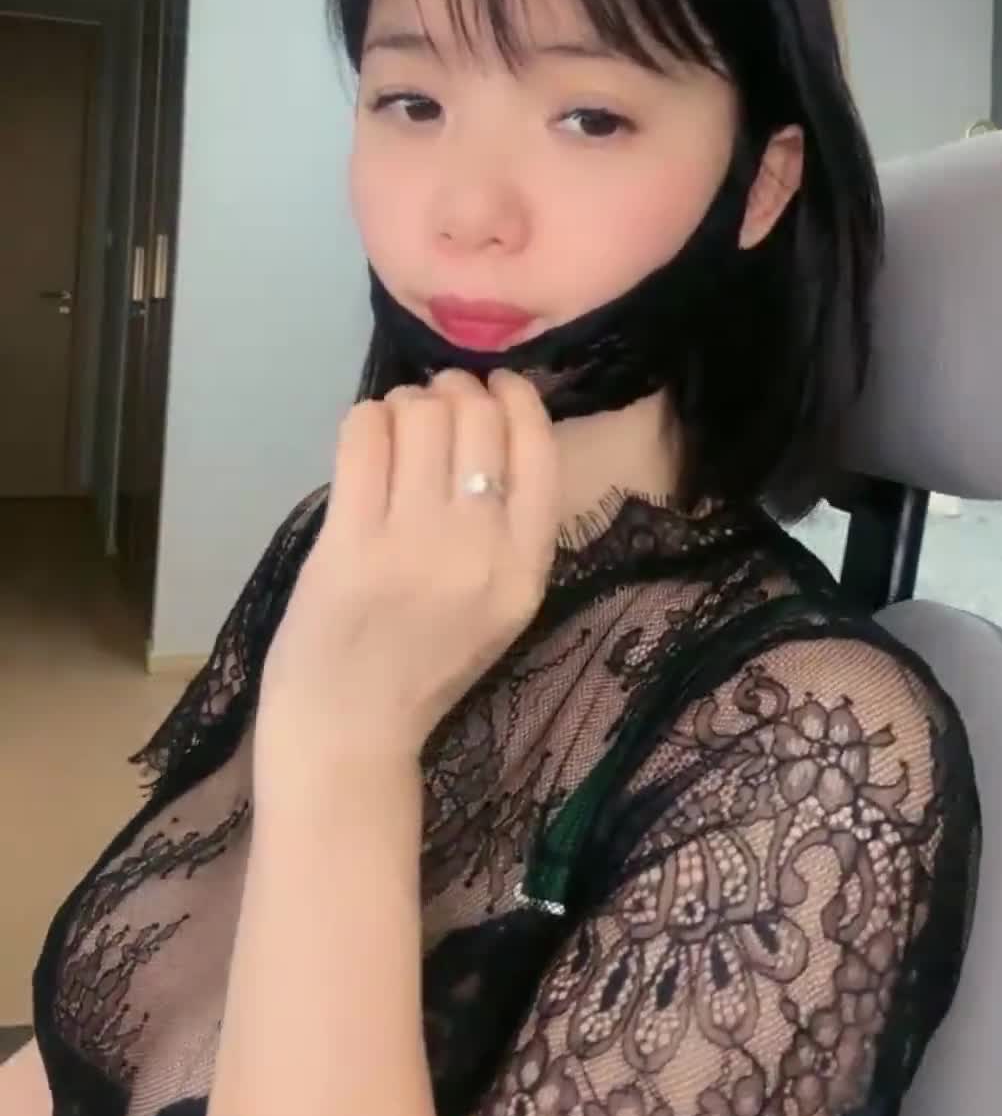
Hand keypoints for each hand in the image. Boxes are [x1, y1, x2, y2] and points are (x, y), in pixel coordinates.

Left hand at [254, 369, 560, 803]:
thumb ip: (508, 529)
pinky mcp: (350, 541)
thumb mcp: (500, 606)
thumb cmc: (424, 667)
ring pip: (421, 414)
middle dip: (455, 390)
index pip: (538, 448)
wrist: (350, 730)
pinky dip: (365, 418)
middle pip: (478, 417)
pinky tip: (365, 436)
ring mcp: (413, 544)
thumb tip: (495, 422)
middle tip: (435, 400)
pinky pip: (364, 436)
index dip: (517, 398)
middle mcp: (479, 549)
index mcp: (526, 569)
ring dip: (407, 402)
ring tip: (397, 422)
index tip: (496, 385)